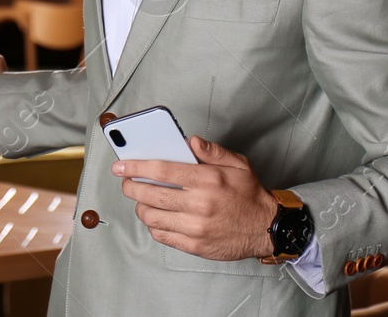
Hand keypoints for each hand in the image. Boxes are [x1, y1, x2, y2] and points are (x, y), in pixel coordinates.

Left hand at [114, 135, 278, 261]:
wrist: (266, 228)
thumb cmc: (250, 195)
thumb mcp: (238, 164)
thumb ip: (212, 151)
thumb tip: (190, 142)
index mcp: (208, 180)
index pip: (162, 170)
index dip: (137, 167)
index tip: (122, 165)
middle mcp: (200, 204)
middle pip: (151, 195)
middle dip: (131, 187)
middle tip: (126, 182)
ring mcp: (196, 228)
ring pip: (152, 217)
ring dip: (140, 206)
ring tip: (141, 199)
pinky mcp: (195, 246)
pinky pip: (162, 235)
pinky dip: (153, 225)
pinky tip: (155, 216)